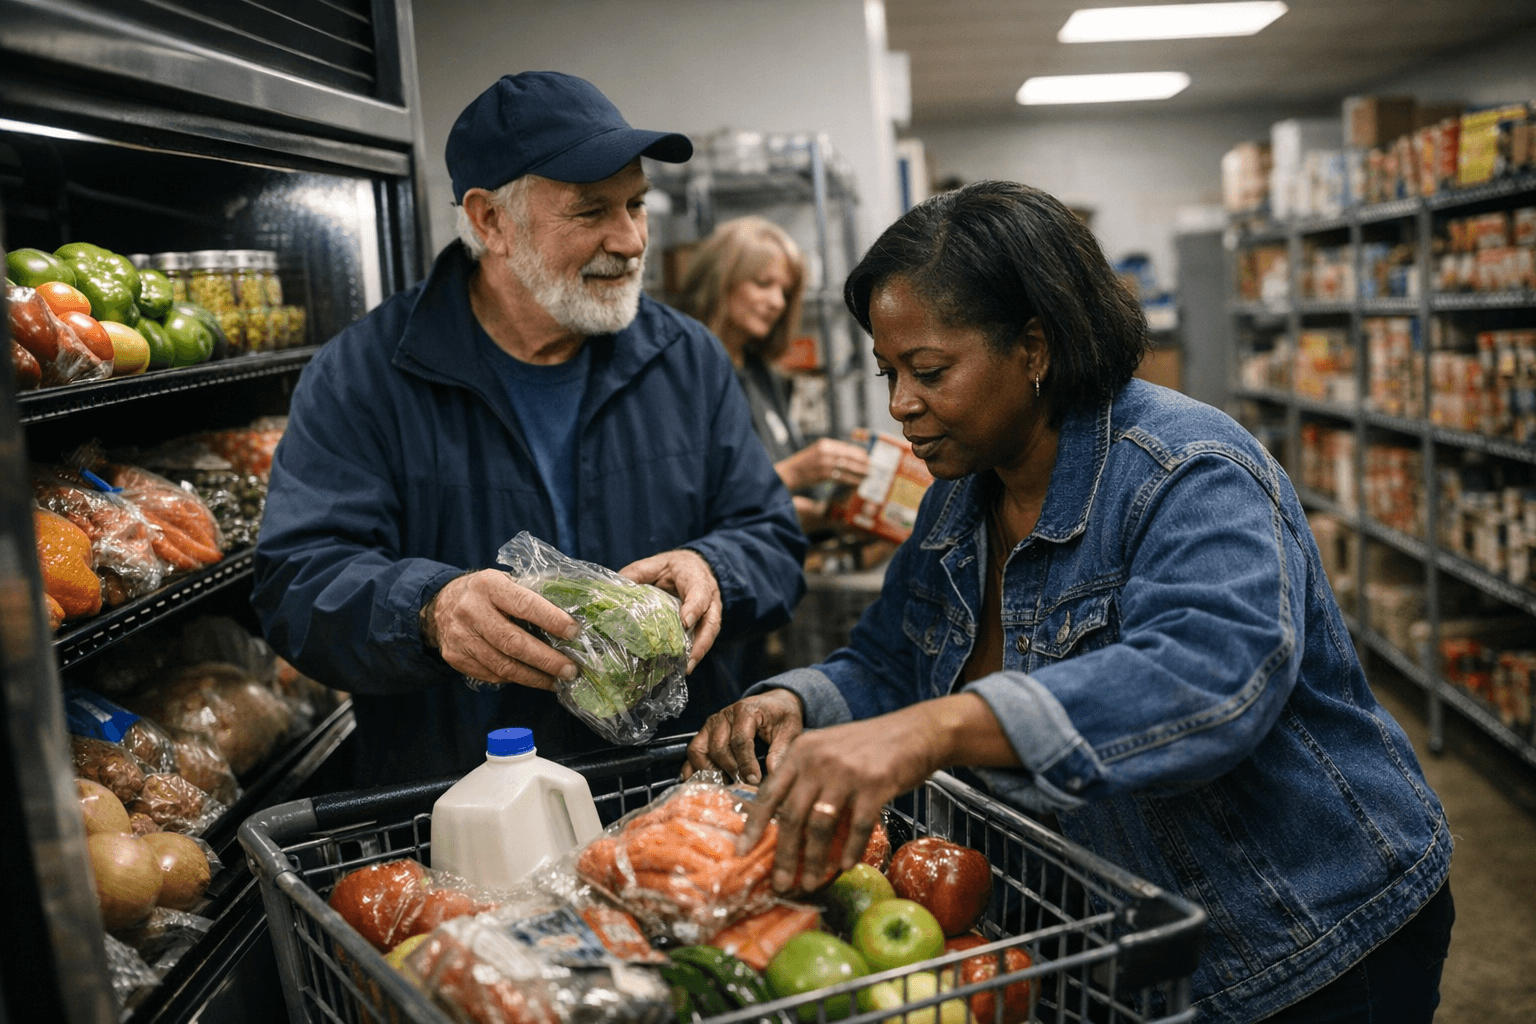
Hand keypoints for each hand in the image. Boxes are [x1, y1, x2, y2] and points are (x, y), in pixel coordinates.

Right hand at [421, 569, 579, 687]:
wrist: (440, 605)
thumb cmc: (486, 592)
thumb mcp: (505, 581)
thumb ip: (532, 593)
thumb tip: (574, 612)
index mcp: (488, 585)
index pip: (524, 604)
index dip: (551, 620)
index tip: (574, 632)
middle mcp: (471, 611)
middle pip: (513, 642)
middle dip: (546, 659)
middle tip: (571, 669)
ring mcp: (461, 637)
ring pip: (503, 665)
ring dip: (535, 677)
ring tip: (558, 680)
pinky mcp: (456, 658)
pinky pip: (492, 675)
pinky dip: (517, 679)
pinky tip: (534, 678)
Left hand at [620, 549, 720, 670]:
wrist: (693, 566)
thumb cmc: (672, 566)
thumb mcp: (654, 564)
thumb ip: (637, 574)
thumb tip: (615, 591)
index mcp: (695, 577)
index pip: (699, 593)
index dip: (694, 608)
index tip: (685, 622)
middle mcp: (709, 596)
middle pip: (711, 620)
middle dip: (701, 641)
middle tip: (688, 659)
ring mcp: (711, 611)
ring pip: (711, 633)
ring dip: (699, 652)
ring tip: (686, 669)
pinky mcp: (706, 623)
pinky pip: (704, 638)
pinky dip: (696, 653)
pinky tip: (684, 666)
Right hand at [683, 688, 804, 782]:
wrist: (772, 703)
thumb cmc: (780, 716)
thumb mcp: (789, 729)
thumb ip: (781, 750)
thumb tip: (773, 773)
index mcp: (745, 711)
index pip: (740, 740)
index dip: (746, 764)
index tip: (754, 780)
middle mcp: (723, 716)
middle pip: (718, 748)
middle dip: (730, 770)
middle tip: (743, 785)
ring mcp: (711, 725)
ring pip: (699, 750)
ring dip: (709, 771)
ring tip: (725, 784)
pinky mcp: (705, 733)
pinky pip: (693, 752)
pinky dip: (693, 768)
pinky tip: (702, 783)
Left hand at [740, 704, 958, 893]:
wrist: (915, 731)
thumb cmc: (868, 747)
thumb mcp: (827, 750)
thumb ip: (804, 778)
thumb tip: (782, 823)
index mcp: (801, 752)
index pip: (769, 792)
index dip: (754, 825)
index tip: (743, 851)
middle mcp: (819, 760)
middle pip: (791, 815)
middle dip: (784, 855)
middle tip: (780, 883)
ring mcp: (847, 772)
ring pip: (820, 826)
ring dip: (815, 860)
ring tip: (811, 882)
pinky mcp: (875, 785)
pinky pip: (857, 827)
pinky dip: (851, 850)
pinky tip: (846, 866)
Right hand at [778, 438, 870, 491]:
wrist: (790, 473)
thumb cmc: (805, 464)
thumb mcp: (818, 451)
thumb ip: (832, 451)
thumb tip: (851, 455)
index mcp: (825, 443)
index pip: (847, 447)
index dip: (860, 453)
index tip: (868, 457)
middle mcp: (826, 451)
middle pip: (850, 456)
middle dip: (863, 463)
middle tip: (872, 467)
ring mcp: (825, 463)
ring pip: (848, 467)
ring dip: (860, 472)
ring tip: (868, 475)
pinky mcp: (823, 474)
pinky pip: (842, 477)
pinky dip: (852, 480)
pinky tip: (858, 482)